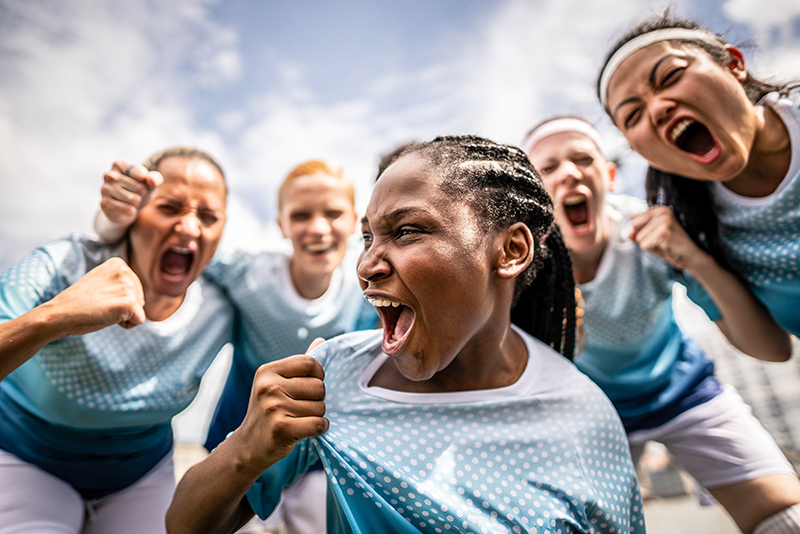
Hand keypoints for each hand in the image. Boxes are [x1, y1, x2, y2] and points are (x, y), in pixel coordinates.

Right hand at [48, 257, 145, 333]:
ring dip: (123, 315)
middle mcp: (125, 271)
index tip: (98, 296)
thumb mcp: (100, 283)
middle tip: (99, 305)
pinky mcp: (129, 303)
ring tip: (102, 310)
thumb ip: (119, 283)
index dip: (118, 298)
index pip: (134, 287)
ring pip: (139, 309)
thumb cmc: (78, 302)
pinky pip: (139, 320)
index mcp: (118, 264)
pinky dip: (126, 325)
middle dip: (122, 307)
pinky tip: (107, 318)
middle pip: (139, 298)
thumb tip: (142, 301)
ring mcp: (128, 286)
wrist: (59, 314)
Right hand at [100, 161, 163, 226]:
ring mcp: (105, 189)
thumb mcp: (150, 184)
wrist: (127, 209)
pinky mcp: (105, 204)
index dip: (146, 183)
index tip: (141, 183)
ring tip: (130, 201)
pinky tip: (126, 209)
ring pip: (134, 199)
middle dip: (142, 194)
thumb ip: (155, 179)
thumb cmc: (139, 192)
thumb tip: (150, 179)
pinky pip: (127, 209)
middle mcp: (109, 175)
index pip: (142, 175)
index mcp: (119, 165)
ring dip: (136, 203)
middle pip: (140, 188)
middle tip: (135, 194)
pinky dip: (131, 211)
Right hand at [237, 338, 327, 471]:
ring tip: (300, 419)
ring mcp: (274, 408)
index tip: (311, 385)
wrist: (248, 446)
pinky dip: (321, 428)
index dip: (318, 374)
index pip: (309, 363)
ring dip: (317, 415)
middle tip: (303, 407)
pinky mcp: (282, 428)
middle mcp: (268, 387)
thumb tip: (322, 340)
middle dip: (318, 399)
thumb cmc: (269, 411)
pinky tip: (309, 429)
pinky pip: (319, 424)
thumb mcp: (277, 383)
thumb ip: (300, 364)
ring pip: (320, 407)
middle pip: (318, 386)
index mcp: (267, 371)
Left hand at [628, 206, 707, 270]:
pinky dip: (653, 250)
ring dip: (649, 245)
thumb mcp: (651, 237)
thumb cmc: (670, 246)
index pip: (633, 220)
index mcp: (659, 209)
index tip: (659, 235)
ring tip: (664, 244)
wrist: (691, 257)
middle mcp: (662, 211)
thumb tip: (628, 234)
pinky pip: (644, 245)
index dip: (642, 232)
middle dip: (644, 238)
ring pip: (638, 238)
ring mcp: (663, 221)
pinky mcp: (664, 232)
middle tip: (661, 241)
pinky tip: (667, 248)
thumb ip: (637, 233)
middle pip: (634, 227)